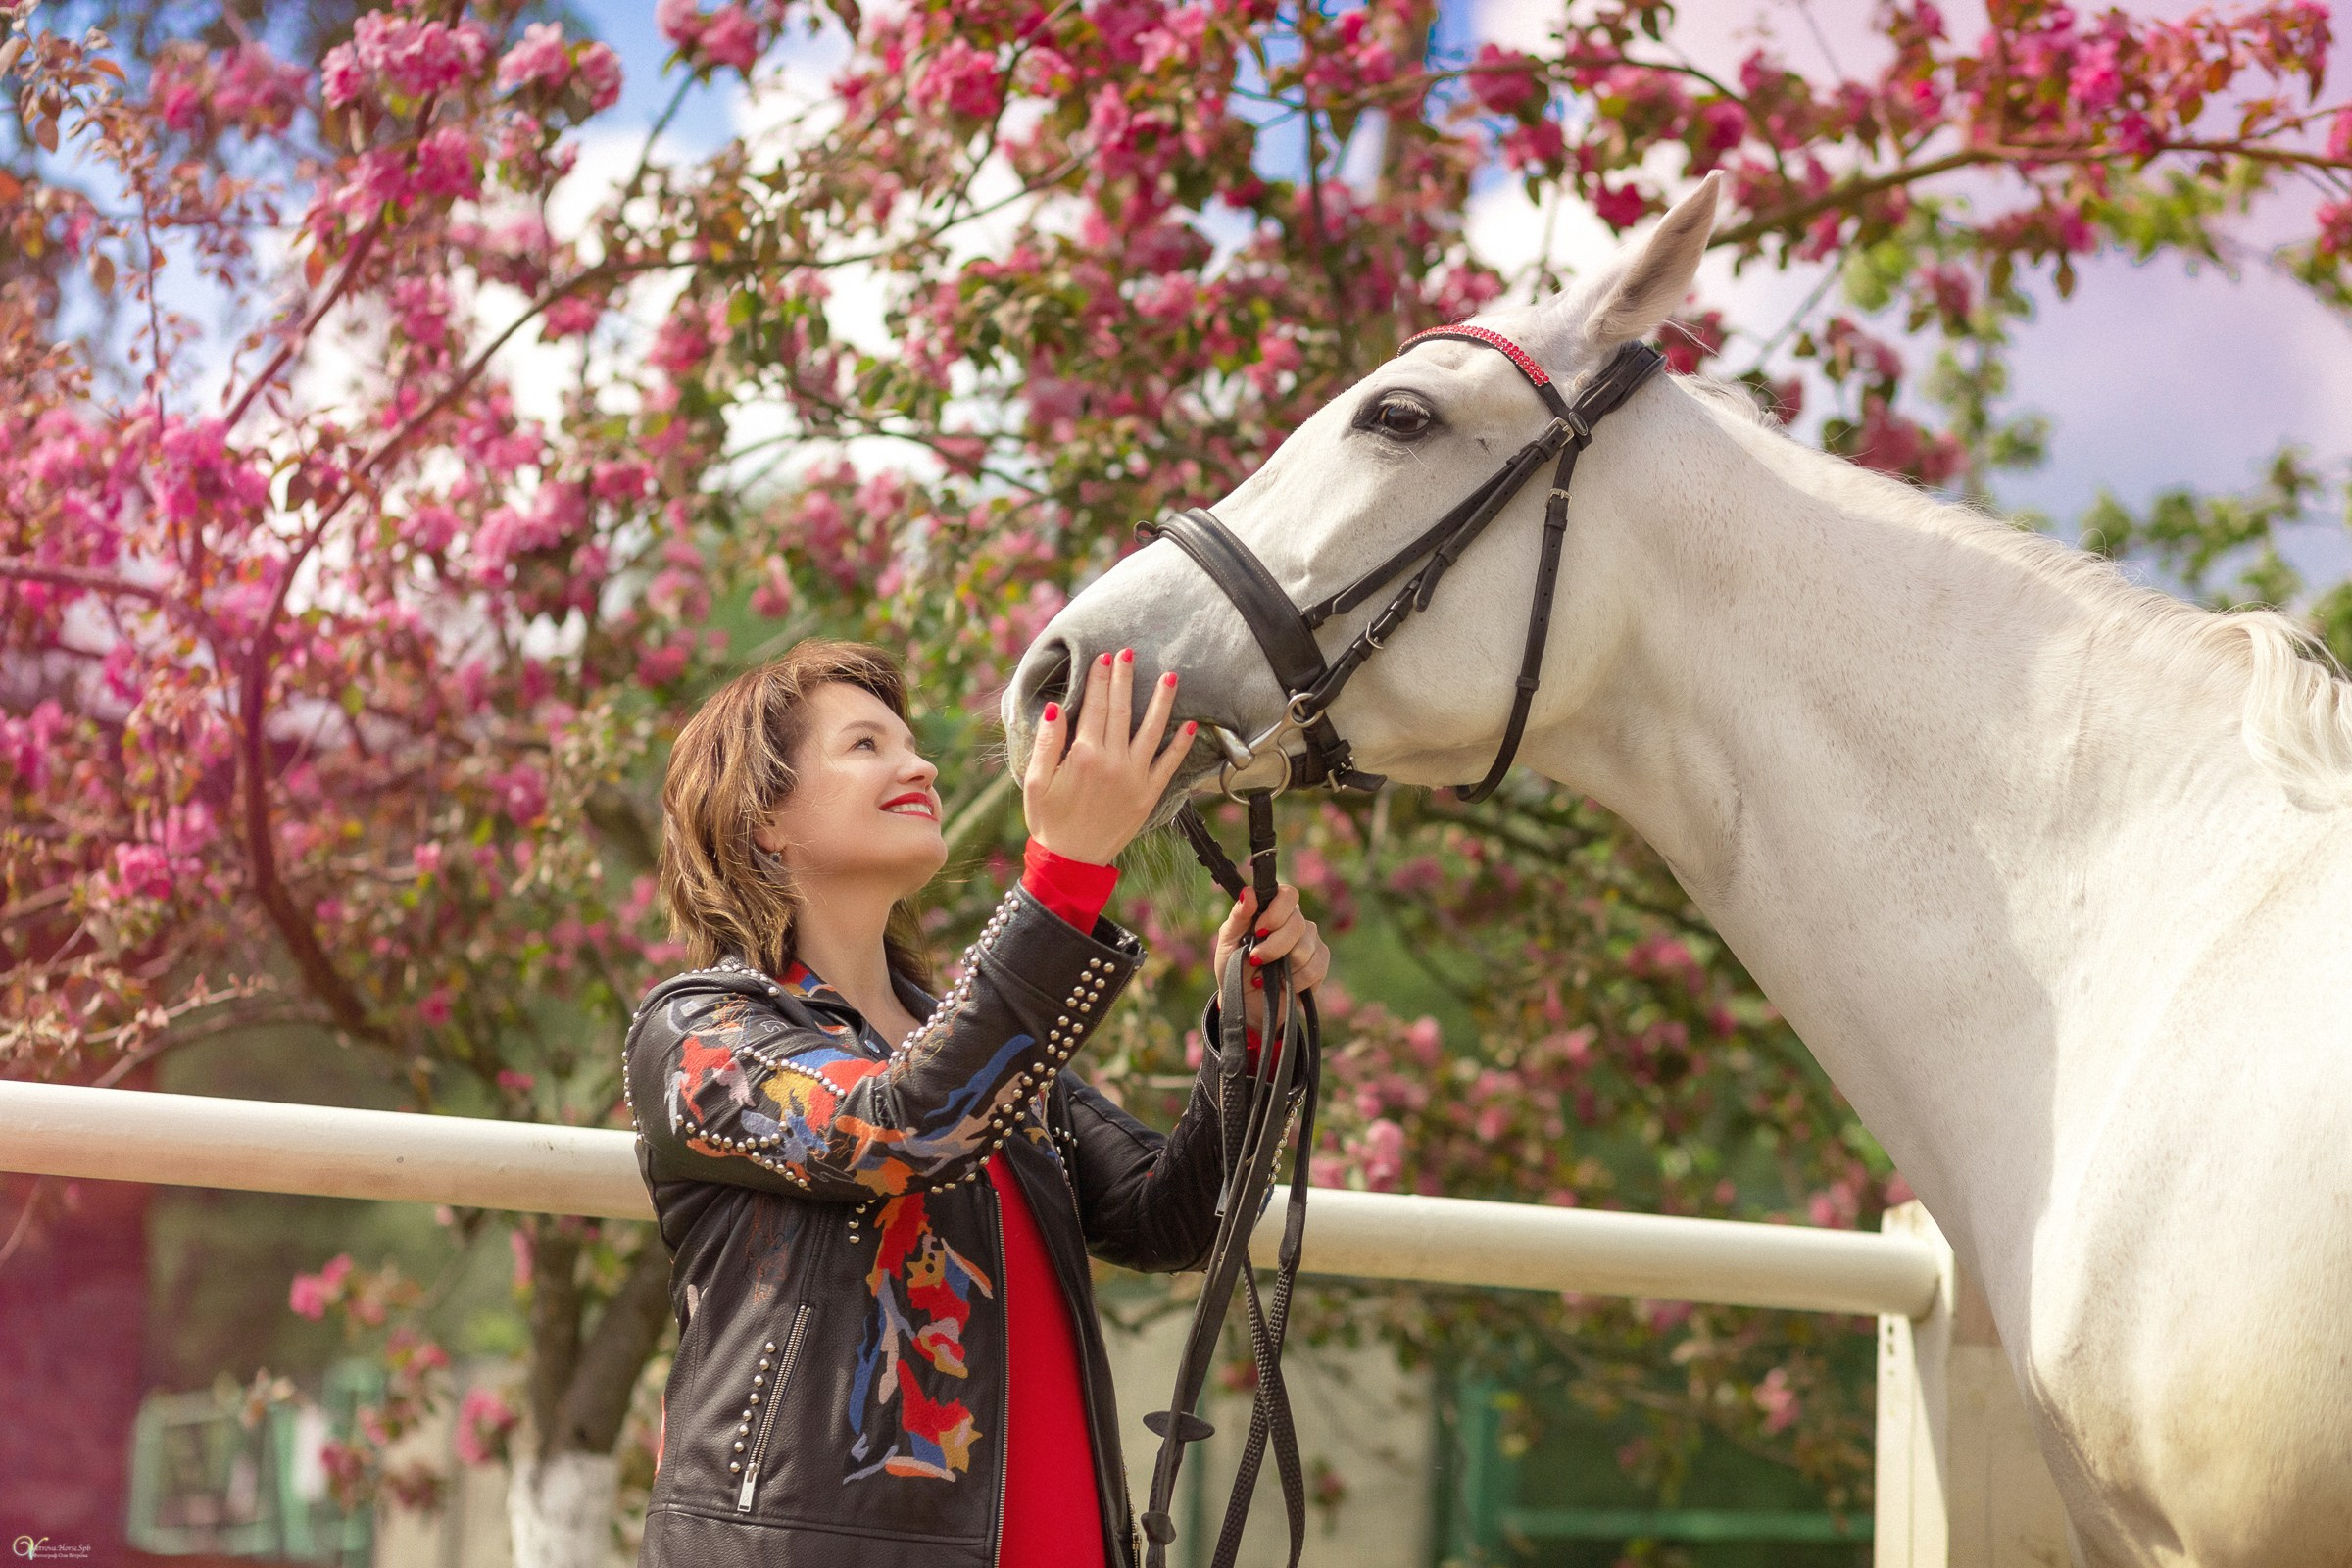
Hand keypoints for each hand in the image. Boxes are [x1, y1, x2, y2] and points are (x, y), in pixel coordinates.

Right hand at [1023, 648, 1195, 865]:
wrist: (1071, 861)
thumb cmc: (1049, 820)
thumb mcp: (1035, 782)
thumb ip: (1048, 744)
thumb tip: (1057, 708)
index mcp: (1084, 756)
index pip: (1094, 707)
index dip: (1099, 680)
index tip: (1103, 657)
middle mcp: (1113, 763)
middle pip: (1121, 711)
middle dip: (1124, 679)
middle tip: (1129, 653)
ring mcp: (1135, 778)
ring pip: (1152, 731)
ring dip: (1161, 702)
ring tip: (1170, 677)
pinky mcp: (1149, 795)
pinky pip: (1169, 765)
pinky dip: (1181, 745)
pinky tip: (1190, 725)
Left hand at [1211, 883, 1328, 1031]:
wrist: (1243, 1000)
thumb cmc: (1233, 965)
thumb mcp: (1228, 941)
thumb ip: (1238, 916)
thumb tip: (1248, 892)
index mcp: (1274, 910)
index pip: (1288, 895)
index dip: (1276, 912)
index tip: (1258, 930)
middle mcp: (1296, 922)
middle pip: (1298, 924)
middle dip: (1273, 947)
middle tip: (1254, 960)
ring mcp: (1311, 943)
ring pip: (1305, 949)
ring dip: (1281, 968)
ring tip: (1265, 975)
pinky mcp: (1320, 965)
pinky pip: (1315, 968)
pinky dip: (1295, 981)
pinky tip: (1281, 984)